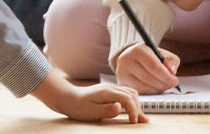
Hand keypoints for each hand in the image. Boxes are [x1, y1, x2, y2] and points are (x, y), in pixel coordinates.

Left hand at [31, 70, 145, 123]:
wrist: (67, 98)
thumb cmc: (78, 107)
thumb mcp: (91, 111)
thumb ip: (107, 110)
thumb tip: (119, 107)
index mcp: (107, 92)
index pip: (127, 99)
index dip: (133, 110)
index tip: (133, 122)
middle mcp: (111, 88)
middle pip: (132, 95)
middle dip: (138, 108)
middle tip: (141, 122)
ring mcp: (110, 88)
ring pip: (130, 93)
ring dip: (136, 104)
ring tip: (139, 117)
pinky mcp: (109, 92)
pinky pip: (125, 94)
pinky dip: (131, 102)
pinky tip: (132, 110)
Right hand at [109, 43, 181, 93]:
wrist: (132, 58)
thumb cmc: (151, 56)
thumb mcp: (162, 54)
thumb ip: (171, 61)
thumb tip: (172, 72)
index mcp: (138, 50)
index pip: (154, 66)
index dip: (167, 76)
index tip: (175, 81)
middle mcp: (126, 60)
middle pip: (149, 78)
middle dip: (164, 84)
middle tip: (172, 84)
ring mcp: (122, 73)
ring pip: (144, 87)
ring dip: (158, 89)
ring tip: (164, 85)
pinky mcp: (121, 83)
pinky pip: (140, 92)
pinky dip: (151, 92)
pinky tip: (155, 88)